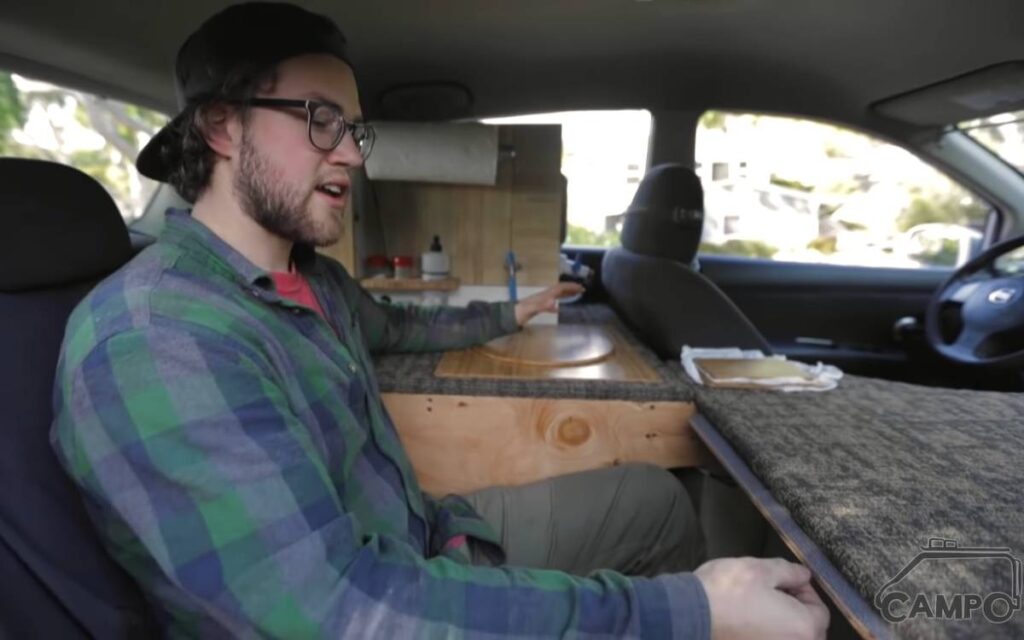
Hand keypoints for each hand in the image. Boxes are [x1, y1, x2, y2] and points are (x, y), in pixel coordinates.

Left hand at [514, 282, 584, 326]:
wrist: (509, 316)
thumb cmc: (520, 313)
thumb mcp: (531, 310)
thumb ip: (542, 306)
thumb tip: (554, 302)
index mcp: (544, 295)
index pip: (560, 287)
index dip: (570, 286)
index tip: (581, 287)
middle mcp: (543, 296)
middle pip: (559, 289)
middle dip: (571, 288)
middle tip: (582, 290)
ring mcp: (540, 301)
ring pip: (556, 294)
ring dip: (566, 293)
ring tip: (575, 295)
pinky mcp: (538, 307)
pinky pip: (551, 302)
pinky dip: (558, 302)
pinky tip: (558, 307)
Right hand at [695, 557, 828, 639]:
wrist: (689, 615)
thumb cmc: (729, 590)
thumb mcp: (761, 569)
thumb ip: (790, 572)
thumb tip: (804, 576)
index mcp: (803, 628)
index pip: (820, 612)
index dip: (804, 591)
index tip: (784, 580)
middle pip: (806, 631)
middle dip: (794, 611)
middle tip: (771, 591)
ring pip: (785, 637)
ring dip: (778, 625)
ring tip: (757, 606)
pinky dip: (764, 633)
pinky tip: (746, 620)